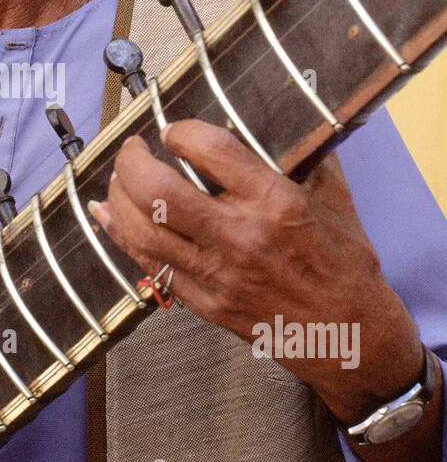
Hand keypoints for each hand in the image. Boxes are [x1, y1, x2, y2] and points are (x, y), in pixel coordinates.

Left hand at [88, 120, 422, 424]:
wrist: (352, 338)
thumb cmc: (346, 266)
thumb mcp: (336, 200)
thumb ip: (304, 159)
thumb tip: (278, 124)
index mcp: (276, 203)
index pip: (211, 150)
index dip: (181, 131)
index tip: (175, 130)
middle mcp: (241, 237)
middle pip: (158, 192)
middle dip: (132, 161)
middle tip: (133, 149)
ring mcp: (217, 275)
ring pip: (142, 231)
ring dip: (118, 198)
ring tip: (118, 179)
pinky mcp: (204, 304)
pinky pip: (149, 265)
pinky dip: (121, 236)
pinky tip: (109, 216)